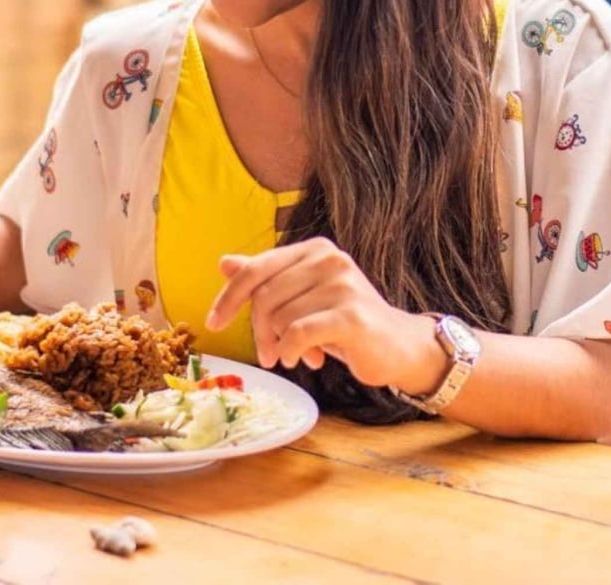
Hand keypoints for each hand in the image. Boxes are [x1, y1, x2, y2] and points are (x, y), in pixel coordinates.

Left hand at [206, 237, 443, 391]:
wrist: (396, 346)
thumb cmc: (344, 321)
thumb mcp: (303, 298)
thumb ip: (267, 279)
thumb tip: (225, 263)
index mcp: (315, 249)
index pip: (257, 269)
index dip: (230, 297)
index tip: (215, 323)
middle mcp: (330, 259)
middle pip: (265, 297)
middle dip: (260, 333)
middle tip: (268, 356)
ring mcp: (343, 285)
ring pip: (281, 319)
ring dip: (282, 346)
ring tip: (301, 355)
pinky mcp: (351, 315)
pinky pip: (299, 334)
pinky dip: (292, 352)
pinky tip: (305, 360)